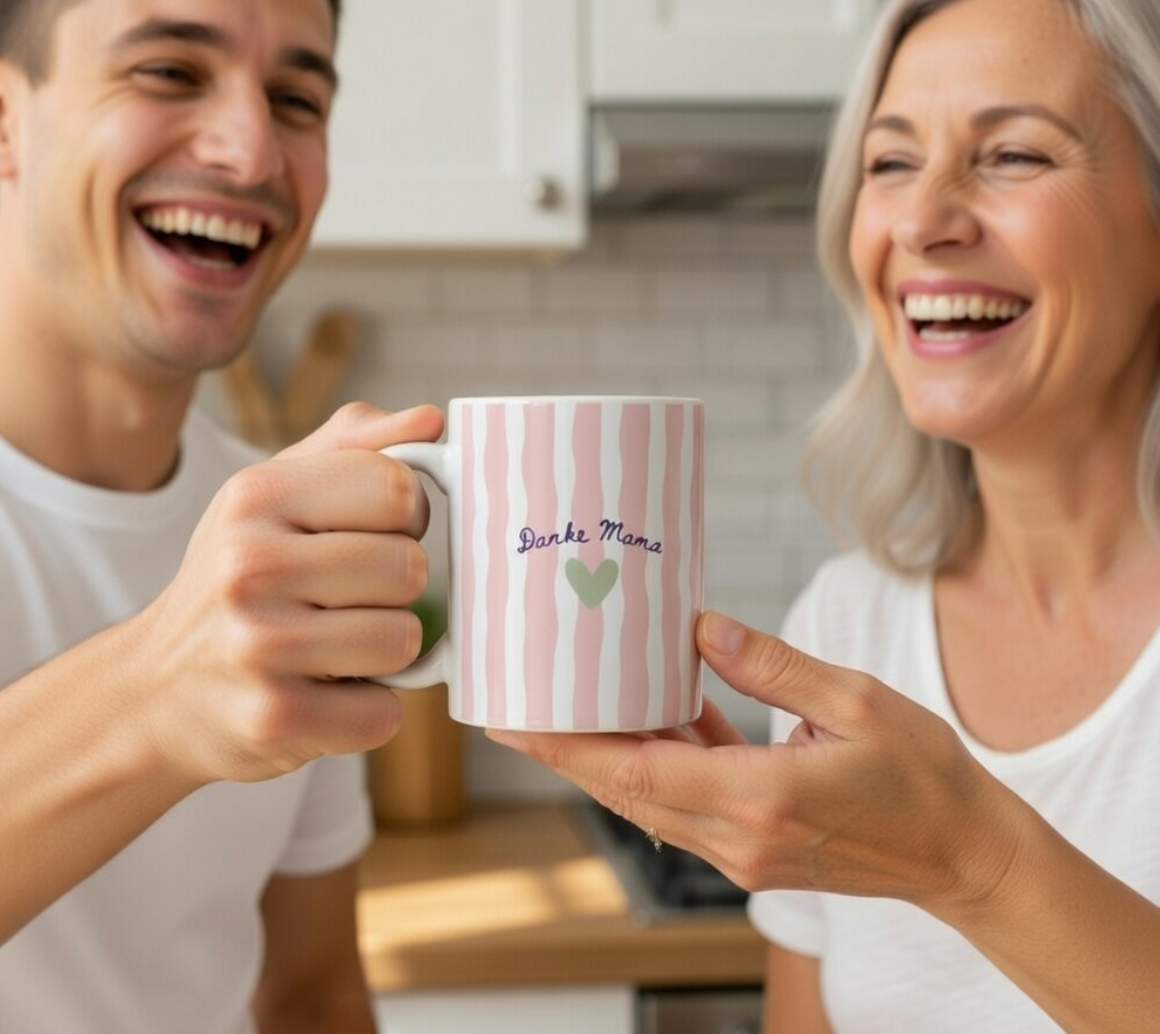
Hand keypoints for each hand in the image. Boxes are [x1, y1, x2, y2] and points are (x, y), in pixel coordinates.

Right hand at [133, 401, 444, 786]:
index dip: (408, 516)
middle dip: (398, 588)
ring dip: (389, 650)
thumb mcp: (277, 491)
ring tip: (342, 644)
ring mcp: (258, 646)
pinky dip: (369, 710)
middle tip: (353, 597)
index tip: (380, 532)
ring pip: (405, 639)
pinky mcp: (272, 719)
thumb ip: (358, 444)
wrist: (159, 687)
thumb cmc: (241, 576)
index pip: (397, 490)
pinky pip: (384, 714)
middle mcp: (249, 565)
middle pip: (407, 567)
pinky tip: (327, 693)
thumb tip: (432, 421)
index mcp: (257, 495)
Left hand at [488, 612, 1023, 915]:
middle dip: (566, 751)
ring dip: (608, 757)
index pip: (638, 770)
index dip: (568, 746)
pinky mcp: (755, 849)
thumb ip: (773, 665)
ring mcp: (745, 851)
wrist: (968, 856)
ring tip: (571, 707)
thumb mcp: (859, 701)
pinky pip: (688, 804)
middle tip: (515, 709)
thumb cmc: (925, 778)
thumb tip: (703, 628)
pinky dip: (663, 763)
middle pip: (628, 790)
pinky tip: (662, 714)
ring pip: (650, 800)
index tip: (516, 722)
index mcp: (763, 797)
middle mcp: (741, 835)